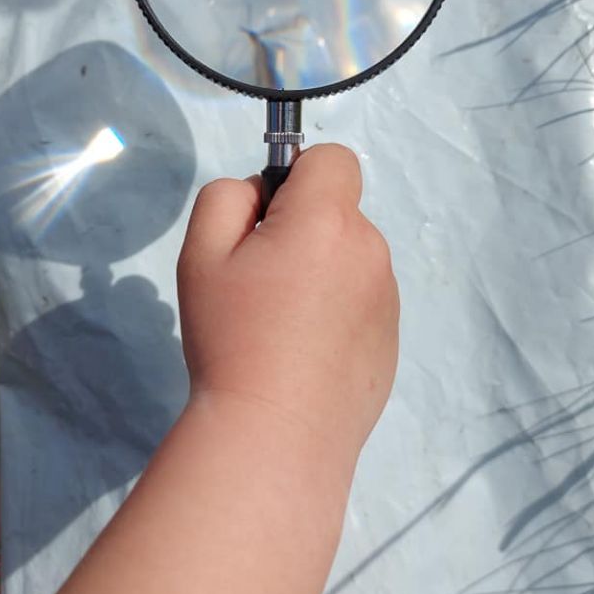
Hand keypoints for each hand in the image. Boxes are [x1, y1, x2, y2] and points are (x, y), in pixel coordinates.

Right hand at [178, 143, 399, 469]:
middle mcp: (370, 250)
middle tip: (262, 283)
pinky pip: (362, 301)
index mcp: (327, 220)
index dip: (298, 175)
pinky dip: (338, 312)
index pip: (333, 158)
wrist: (276, 435)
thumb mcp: (201, 254)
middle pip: (339, 212)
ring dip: (323, 270)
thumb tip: (263, 195)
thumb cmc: (232, 337)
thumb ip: (227, 199)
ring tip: (284, 326)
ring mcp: (387, 298)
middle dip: (304, 228)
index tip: (269, 219)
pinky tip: (307, 355)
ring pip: (351, 258)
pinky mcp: (391, 340)